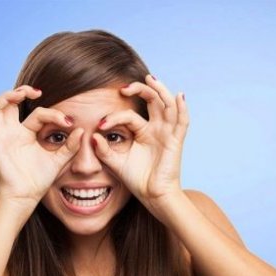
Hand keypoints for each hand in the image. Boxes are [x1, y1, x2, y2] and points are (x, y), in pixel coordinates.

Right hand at [0, 85, 83, 209]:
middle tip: (37, 92)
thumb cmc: (38, 181)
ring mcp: (2, 136)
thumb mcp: (58, 160)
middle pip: (12, 103)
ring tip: (22, 94)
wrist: (25, 197)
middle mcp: (12, 132)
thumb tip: (81, 130)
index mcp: (27, 134)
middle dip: (22, 92)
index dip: (53, 114)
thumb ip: (70, 146)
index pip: (39, 114)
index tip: (68, 122)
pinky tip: (4, 103)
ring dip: (6, 96)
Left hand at [92, 74, 187, 211]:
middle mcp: (156, 128)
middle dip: (140, 89)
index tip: (100, 124)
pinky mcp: (176, 140)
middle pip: (152, 100)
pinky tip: (179, 96)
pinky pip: (182, 121)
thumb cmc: (137, 180)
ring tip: (150, 78)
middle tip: (124, 87)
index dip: (114, 117)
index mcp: (142, 132)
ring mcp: (167, 133)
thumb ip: (104, 150)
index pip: (129, 115)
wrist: (153, 196)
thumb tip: (93, 135)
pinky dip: (182, 108)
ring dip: (160, 90)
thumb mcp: (116, 163)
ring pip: (167, 105)